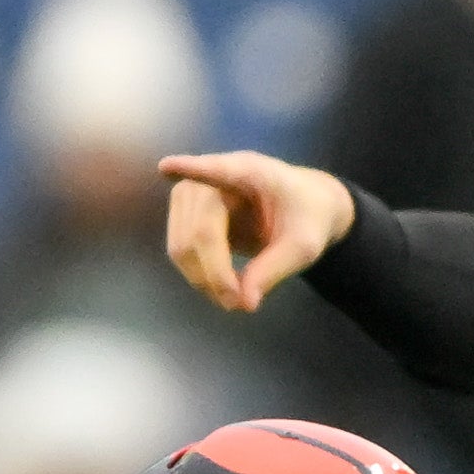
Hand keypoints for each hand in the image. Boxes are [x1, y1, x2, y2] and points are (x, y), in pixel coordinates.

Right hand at [161, 151, 356, 313]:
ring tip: (234, 300)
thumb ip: (274, 269)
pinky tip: (222, 287)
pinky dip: (197, 275)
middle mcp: (213, 177)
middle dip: (213, 274)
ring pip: (181, 244)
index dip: (191, 169)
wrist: (303, 209)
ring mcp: (194, 194)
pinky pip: (180, 251)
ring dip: (201, 279)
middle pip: (198, 230)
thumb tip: (244, 301)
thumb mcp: (304, 246)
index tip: (167, 167)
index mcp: (250, 172)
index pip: (217, 170)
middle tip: (239, 305)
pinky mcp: (186, 214)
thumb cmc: (307, 217)